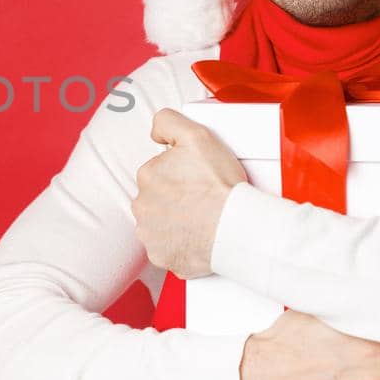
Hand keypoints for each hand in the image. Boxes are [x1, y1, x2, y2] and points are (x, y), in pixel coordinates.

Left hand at [131, 108, 247, 278]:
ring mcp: (149, 234)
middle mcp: (142, 206)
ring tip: (203, 219)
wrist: (237, 228)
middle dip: (176, 199)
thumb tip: (154, 132)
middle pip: (158, 198)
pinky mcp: (161, 257)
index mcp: (147, 176)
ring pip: (160, 224)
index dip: (181, 174)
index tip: (198, 180)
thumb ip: (168, 122)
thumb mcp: (197, 135)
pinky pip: (168, 249)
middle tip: (203, 200)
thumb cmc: (220, 185)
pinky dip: (180, 245)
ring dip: (177, 222)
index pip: (159, 172)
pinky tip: (198, 237)